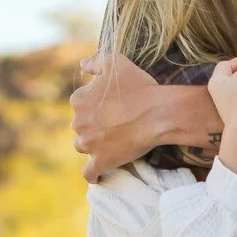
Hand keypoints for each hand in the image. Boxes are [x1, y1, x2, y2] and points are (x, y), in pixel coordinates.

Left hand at [72, 53, 163, 181]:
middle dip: (93, 125)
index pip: (80, 103)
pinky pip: (89, 173)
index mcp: (79, 99)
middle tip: (115, 124)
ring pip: (83, 146)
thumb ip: (95, 62)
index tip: (110, 106)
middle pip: (81, 126)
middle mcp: (78, 122)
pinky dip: (93, 174)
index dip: (95, 104)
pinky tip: (98, 174)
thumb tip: (83, 65)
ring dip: (93, 145)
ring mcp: (89, 143)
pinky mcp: (100, 161)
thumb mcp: (116, 62)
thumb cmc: (139, 86)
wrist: (159, 113)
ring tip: (111, 143)